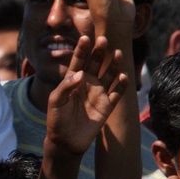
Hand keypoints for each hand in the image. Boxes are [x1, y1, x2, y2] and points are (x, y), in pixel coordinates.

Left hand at [45, 35, 127, 155]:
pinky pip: (117, 93)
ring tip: (118, 53)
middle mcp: (88, 83)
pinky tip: (124, 76)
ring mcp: (98, 94)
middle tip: (104, 39)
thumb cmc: (56, 119)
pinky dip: (122, 85)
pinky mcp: (107, 106)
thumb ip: (66, 86)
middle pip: (95, 64)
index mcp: (73, 80)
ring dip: (114, 65)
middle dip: (99, 52)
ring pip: (109, 75)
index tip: (86, 37)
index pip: (78, 61)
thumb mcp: (55, 101)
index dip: (82, 49)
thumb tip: (82, 73)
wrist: (65, 141)